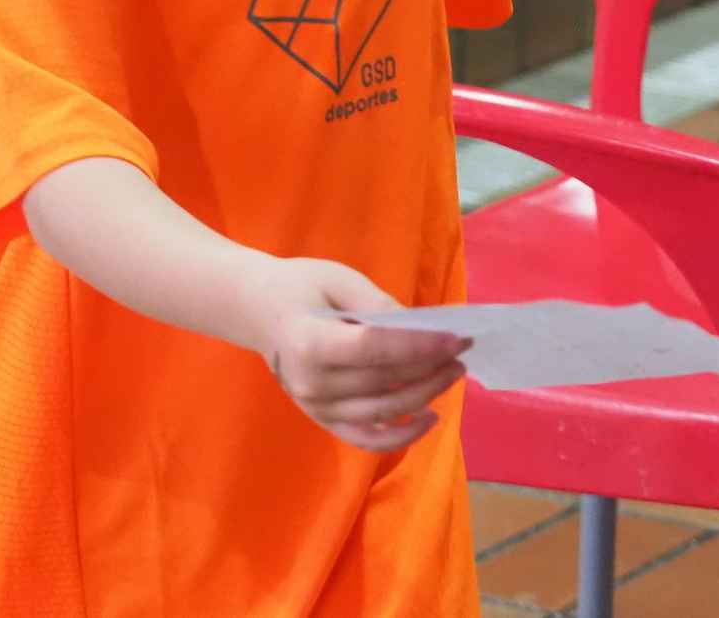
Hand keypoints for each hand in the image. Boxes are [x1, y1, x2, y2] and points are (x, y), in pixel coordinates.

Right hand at [250, 256, 471, 454]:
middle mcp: (312, 383)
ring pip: (383, 411)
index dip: (418, 346)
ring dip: (425, 395)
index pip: (374, 350)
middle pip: (383, 382)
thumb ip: (378, 305)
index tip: (456, 338)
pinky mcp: (322, 420)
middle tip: (462, 351)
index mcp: (310, 343)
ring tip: (453, 373)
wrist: (257, 311)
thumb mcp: (338, 280)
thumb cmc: (300, 288)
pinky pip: (367, 439)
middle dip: (430, 367)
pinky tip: (429, 418)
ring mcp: (316, 408)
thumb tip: (421, 330)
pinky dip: (401, 436)